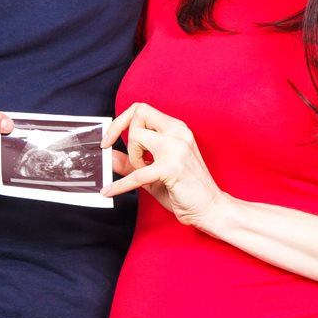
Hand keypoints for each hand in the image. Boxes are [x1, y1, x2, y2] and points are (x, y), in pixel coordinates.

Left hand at [100, 103, 223, 226]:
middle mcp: (178, 133)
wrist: (209, 208)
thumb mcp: (151, 172)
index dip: (121, 120)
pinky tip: (110, 191)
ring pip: (137, 136)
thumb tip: (108, 155)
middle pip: (139, 113)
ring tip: (142, 173)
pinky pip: (137, 173)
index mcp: (175, 129)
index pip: (142, 108)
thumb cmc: (184, 191)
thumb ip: (130, 162)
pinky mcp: (172, 168)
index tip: (109, 139)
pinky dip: (120, 185)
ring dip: (133, 157)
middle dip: (124, 133)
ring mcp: (177, 148)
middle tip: (128, 156)